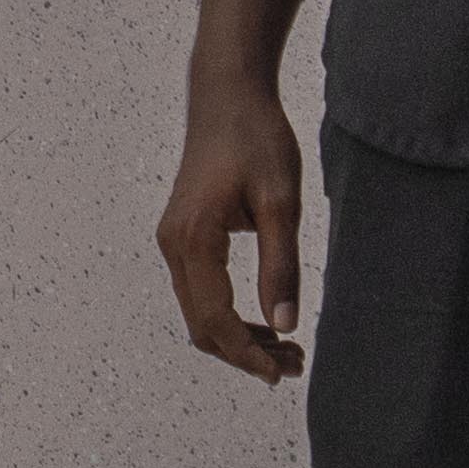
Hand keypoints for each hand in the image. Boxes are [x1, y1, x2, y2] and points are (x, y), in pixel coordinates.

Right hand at [160, 61, 312, 381]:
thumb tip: (284, 324)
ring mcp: (173, 239)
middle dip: (245, 353)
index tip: (284, 373)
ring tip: (286, 347)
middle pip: (201, 325)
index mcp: (193, 239)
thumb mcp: (281, 203)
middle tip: (295, 364)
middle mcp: (173, 244)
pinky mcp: (182, 234)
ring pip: (198, 312)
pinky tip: (262, 319)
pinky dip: (227, 315)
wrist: (227, 94)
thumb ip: (281, 266)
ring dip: (237, 338)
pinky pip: (198, 292)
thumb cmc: (255, 139)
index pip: (215, 319)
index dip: (249, 354)